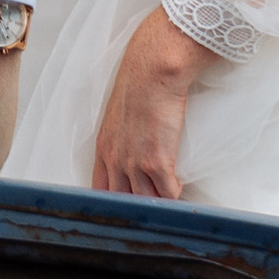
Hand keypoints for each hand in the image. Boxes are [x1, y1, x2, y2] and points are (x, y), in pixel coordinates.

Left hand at [91, 5, 218, 197]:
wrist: (153, 72)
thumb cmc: (140, 84)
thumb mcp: (120, 113)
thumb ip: (122, 135)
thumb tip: (134, 144)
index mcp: (104, 148)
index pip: (100, 189)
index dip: (113, 200)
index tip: (125, 204)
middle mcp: (116, 160)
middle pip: (122, 199)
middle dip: (137, 205)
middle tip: (150, 207)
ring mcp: (135, 164)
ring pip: (146, 199)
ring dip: (158, 201)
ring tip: (167, 197)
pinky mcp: (158, 163)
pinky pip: (167, 194)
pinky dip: (174, 194)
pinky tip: (178, 185)